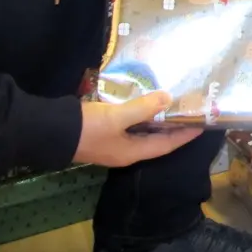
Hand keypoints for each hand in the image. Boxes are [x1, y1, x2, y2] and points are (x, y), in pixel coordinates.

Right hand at [74, 92, 200, 167]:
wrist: (49, 131)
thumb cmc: (87, 127)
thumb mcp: (117, 116)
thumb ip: (143, 108)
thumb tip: (168, 99)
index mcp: (133, 152)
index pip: (167, 145)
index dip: (185, 135)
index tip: (202, 123)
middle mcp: (126, 151)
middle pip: (156, 140)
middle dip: (173, 126)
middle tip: (189, 110)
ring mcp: (113, 143)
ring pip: (143, 132)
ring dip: (157, 120)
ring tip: (171, 104)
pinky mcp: (103, 133)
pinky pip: (130, 126)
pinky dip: (141, 115)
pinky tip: (144, 103)